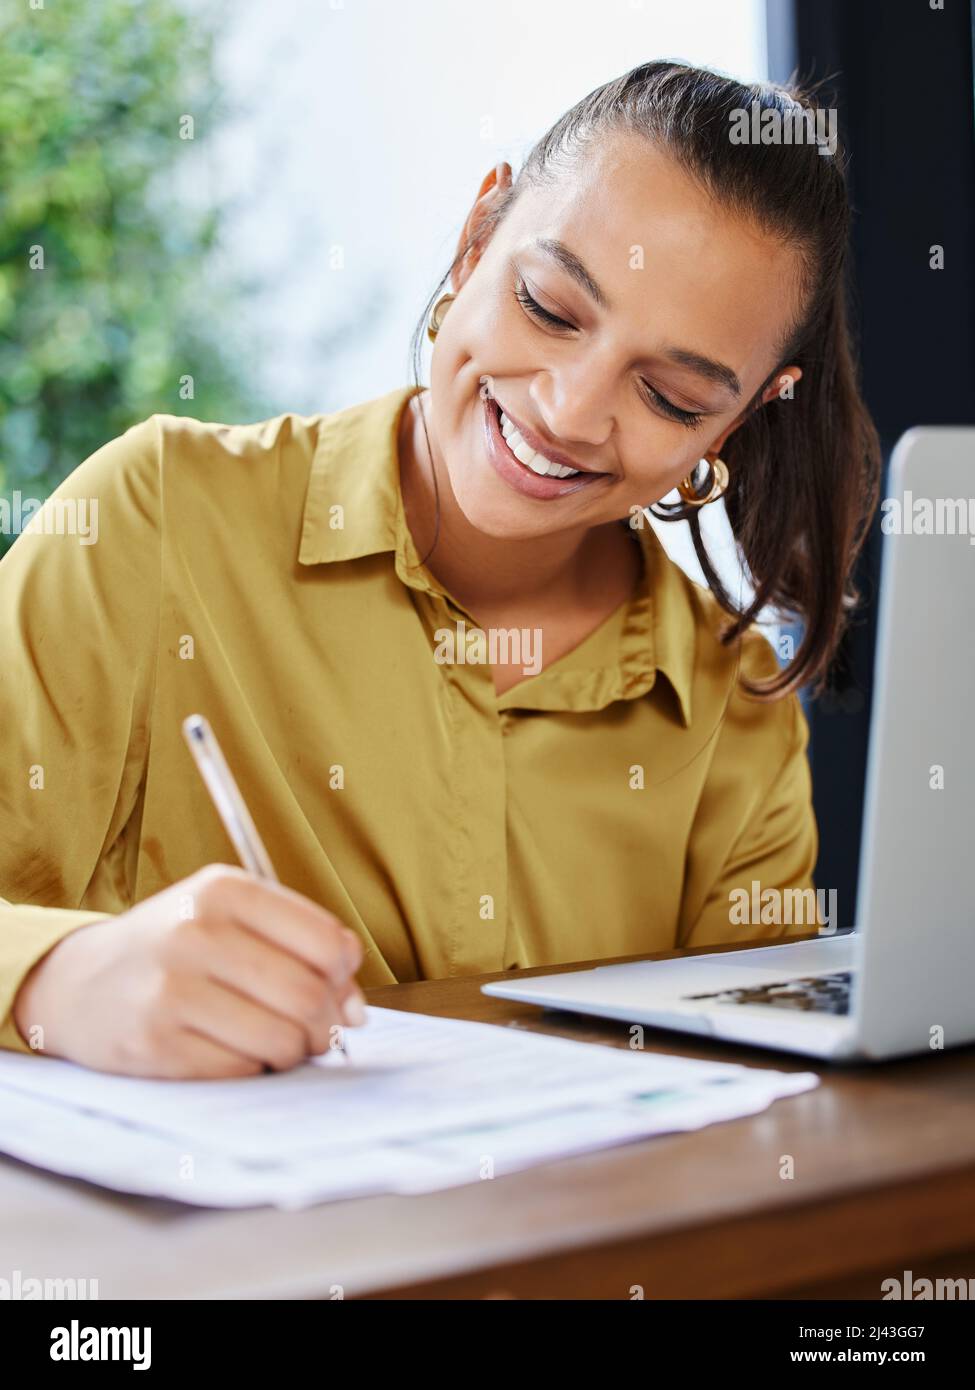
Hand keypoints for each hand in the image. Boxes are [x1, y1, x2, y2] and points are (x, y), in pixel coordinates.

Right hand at [11, 864, 366, 1077]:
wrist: (78, 982)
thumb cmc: (174, 948)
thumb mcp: (230, 917)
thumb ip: (300, 946)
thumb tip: (353, 1010)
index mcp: (223, 890)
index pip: (326, 941)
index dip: (345, 978)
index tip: (339, 991)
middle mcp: (195, 932)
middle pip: (308, 995)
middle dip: (325, 1024)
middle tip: (315, 1030)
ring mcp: (171, 989)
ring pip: (281, 1039)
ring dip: (293, 1052)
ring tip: (276, 1042)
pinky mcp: (154, 1043)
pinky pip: (242, 1070)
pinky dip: (253, 1068)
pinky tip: (234, 1051)